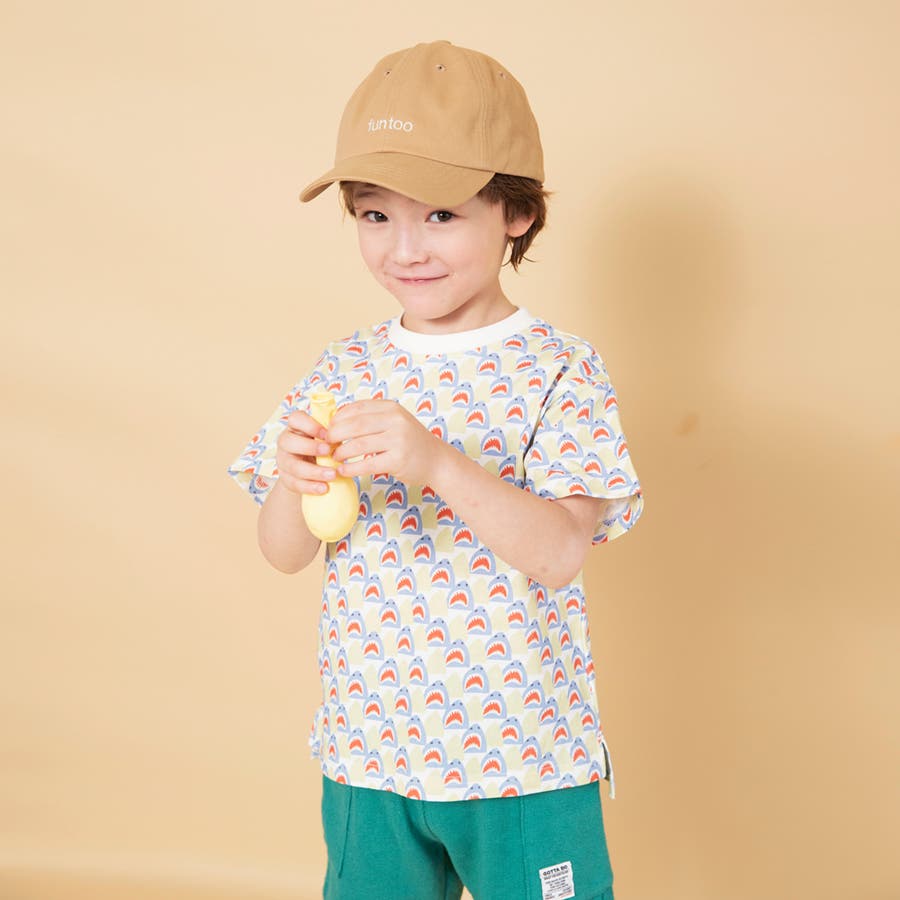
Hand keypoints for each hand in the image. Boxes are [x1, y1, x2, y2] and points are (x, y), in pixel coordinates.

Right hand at [274, 409, 336, 496]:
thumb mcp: (325, 438)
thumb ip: (332, 434)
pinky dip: (311, 487)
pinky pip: (295, 483)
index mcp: (296, 427)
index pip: (295, 418)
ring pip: (293, 466)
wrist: (309, 470)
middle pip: (289, 442)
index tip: (327, 433)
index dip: (310, 425)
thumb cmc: (321, 447)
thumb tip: (348, 432)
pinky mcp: (286, 478)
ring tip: (333, 475)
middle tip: (329, 451)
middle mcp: (285, 441)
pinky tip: (324, 488)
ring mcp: (283, 461)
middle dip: (310, 447)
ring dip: (314, 471)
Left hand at [328, 399, 445, 485]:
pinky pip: (366, 464)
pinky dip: (350, 468)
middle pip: (354, 425)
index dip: (337, 419)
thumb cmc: (410, 442)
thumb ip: (371, 418)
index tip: (327, 429)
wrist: (437, 461)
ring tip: (334, 458)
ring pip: (358, 444)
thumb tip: (336, 420)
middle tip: (325, 444)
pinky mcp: (398, 460)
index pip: (356, 409)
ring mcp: (398, 440)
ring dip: (340, 452)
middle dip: (334, 435)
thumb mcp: (394, 422)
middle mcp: (395, 420)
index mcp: (391, 408)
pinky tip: (343, 470)